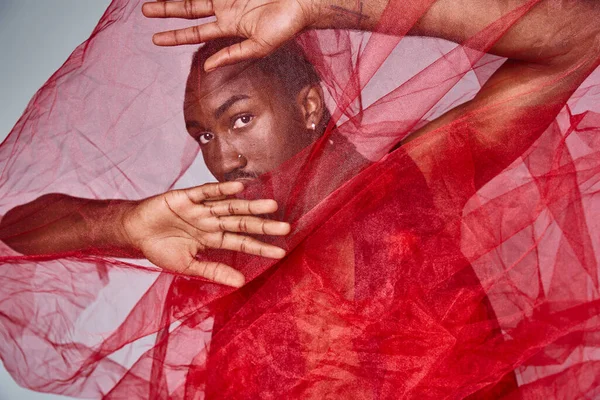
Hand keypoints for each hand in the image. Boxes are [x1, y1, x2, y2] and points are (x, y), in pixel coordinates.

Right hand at [121, 181, 289, 286]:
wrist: (134, 231)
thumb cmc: (160, 248)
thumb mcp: (188, 265)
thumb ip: (214, 271)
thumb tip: (241, 282)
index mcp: (213, 238)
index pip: (242, 242)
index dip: (261, 247)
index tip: (282, 252)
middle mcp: (211, 221)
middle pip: (242, 223)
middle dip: (263, 225)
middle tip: (287, 227)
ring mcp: (201, 208)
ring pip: (230, 206)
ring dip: (250, 206)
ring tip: (271, 205)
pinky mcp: (186, 197)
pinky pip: (206, 192)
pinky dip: (222, 190)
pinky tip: (239, 188)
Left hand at [141, 0, 316, 70]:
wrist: (301, 3)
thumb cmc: (285, 27)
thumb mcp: (258, 47)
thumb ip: (233, 55)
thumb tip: (207, 66)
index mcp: (229, 28)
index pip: (196, 33)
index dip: (174, 36)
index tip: (154, 39)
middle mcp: (225, 10)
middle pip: (188, 10)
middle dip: (166, 11)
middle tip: (144, 11)